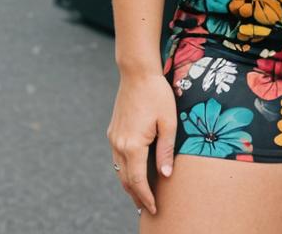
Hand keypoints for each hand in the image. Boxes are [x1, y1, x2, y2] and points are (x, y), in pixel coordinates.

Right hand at [106, 71, 177, 216]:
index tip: (154, 208)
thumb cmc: (157, 93)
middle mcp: (119, 144)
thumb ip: (166, 150)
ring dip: (129, 184)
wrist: (137, 73)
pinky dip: (125, 169)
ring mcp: (113, 138)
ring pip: (119, 170)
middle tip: (147, 208)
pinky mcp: (112, 131)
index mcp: (132, 145)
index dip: (146, 197)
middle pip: (125, 179)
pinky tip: (134, 171)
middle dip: (136, 196)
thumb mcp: (168, 121)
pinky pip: (117, 157)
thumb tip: (166, 175)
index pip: (138, 181)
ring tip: (141, 194)